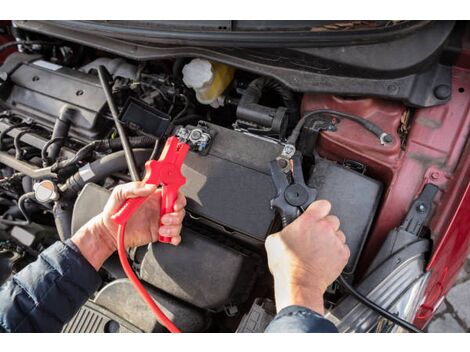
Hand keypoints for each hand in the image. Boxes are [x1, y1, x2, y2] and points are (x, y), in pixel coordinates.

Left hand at [71, 181, 185, 270]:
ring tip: (161, 228)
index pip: (172, 191)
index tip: (174, 202)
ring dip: (173, 226)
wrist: (108, 231)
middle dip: (177, 213)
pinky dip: (174, 237)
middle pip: (179, 207)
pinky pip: (174, 235)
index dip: (177, 196)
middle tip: (165, 217)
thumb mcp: (120, 193)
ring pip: (178, 222)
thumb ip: (134, 187)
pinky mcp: (159, 233)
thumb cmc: (113, 210)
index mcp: (152, 195)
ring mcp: (160, 220)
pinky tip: (166, 237)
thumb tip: (150, 187)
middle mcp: (158, 207)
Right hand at [265, 200, 349, 314]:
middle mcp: (324, 229)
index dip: (318, 208)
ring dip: (331, 239)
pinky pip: (343, 248)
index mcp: (308, 221)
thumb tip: (285, 230)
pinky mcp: (342, 255)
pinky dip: (336, 252)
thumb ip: (283, 229)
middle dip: (324, 225)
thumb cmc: (287, 266)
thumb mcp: (273, 241)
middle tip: (315, 234)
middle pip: (332, 218)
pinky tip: (324, 257)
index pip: (322, 204)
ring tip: (319, 249)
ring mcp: (335, 242)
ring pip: (339, 234)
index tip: (316, 212)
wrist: (299, 284)